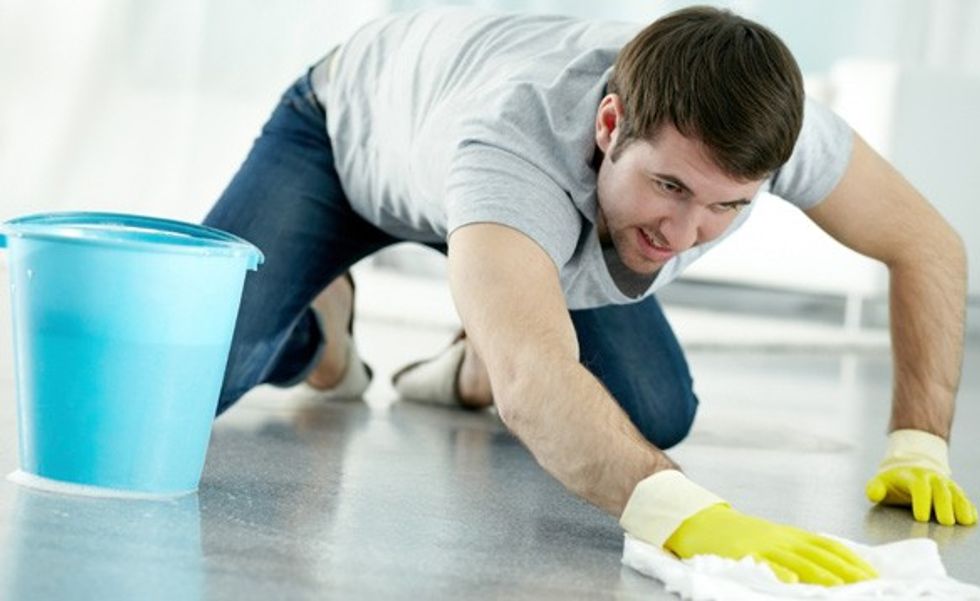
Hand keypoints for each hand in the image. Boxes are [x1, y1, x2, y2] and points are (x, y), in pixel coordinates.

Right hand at [665, 504, 876, 585]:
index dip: (852, 560)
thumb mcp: (773, 539)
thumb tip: (832, 568)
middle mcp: (780, 538)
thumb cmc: (739, 534)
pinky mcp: (740, 552)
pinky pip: (762, 563)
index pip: (828, 546)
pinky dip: (777, 572)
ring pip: (795, 560)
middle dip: (845, 571)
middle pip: (818, 554)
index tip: (873, 575)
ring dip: (820, 574)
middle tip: (869, 586)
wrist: (701, 522)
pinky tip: (790, 582)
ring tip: (840, 588)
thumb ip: (798, 551)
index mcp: (790, 535)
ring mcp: (760, 545)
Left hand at [866, 429, 976, 525]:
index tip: (921, 518)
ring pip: (956, 494)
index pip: (919, 487)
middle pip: (941, 491)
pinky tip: (971, 519)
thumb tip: (873, 494)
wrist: (911, 467)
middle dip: (944, 506)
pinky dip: (969, 508)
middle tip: (945, 522)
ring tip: (964, 521)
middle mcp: (933, 478)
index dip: (921, 501)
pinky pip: (964, 498)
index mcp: (913, 476)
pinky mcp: (955, 491)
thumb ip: (875, 489)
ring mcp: (946, 484)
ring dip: (961, 507)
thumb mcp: (881, 482)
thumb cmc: (894, 482)